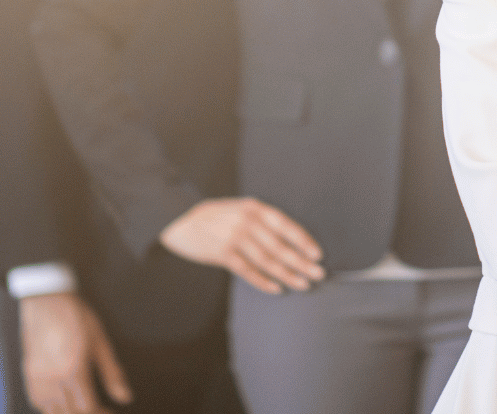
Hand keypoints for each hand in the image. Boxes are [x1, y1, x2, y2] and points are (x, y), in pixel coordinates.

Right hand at [20, 292, 131, 413]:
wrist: (46, 300)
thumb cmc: (75, 317)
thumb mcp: (101, 342)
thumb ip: (112, 373)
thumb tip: (125, 397)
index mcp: (73, 371)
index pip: (87, 408)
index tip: (111, 412)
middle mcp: (52, 379)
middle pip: (70, 413)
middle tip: (102, 410)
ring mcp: (37, 378)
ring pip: (52, 412)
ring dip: (69, 413)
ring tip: (84, 408)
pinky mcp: (28, 374)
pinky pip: (38, 402)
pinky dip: (52, 408)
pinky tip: (63, 403)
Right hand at [159, 198, 324, 293]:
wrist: (178, 219)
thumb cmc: (213, 216)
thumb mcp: (239, 209)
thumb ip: (260, 221)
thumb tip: (288, 242)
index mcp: (254, 208)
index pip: (286, 225)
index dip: (304, 241)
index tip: (317, 254)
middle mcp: (247, 221)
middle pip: (280, 246)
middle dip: (302, 262)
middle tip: (318, 274)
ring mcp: (234, 237)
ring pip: (267, 261)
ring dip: (287, 274)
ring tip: (303, 284)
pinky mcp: (222, 253)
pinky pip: (247, 271)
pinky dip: (263, 281)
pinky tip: (277, 289)